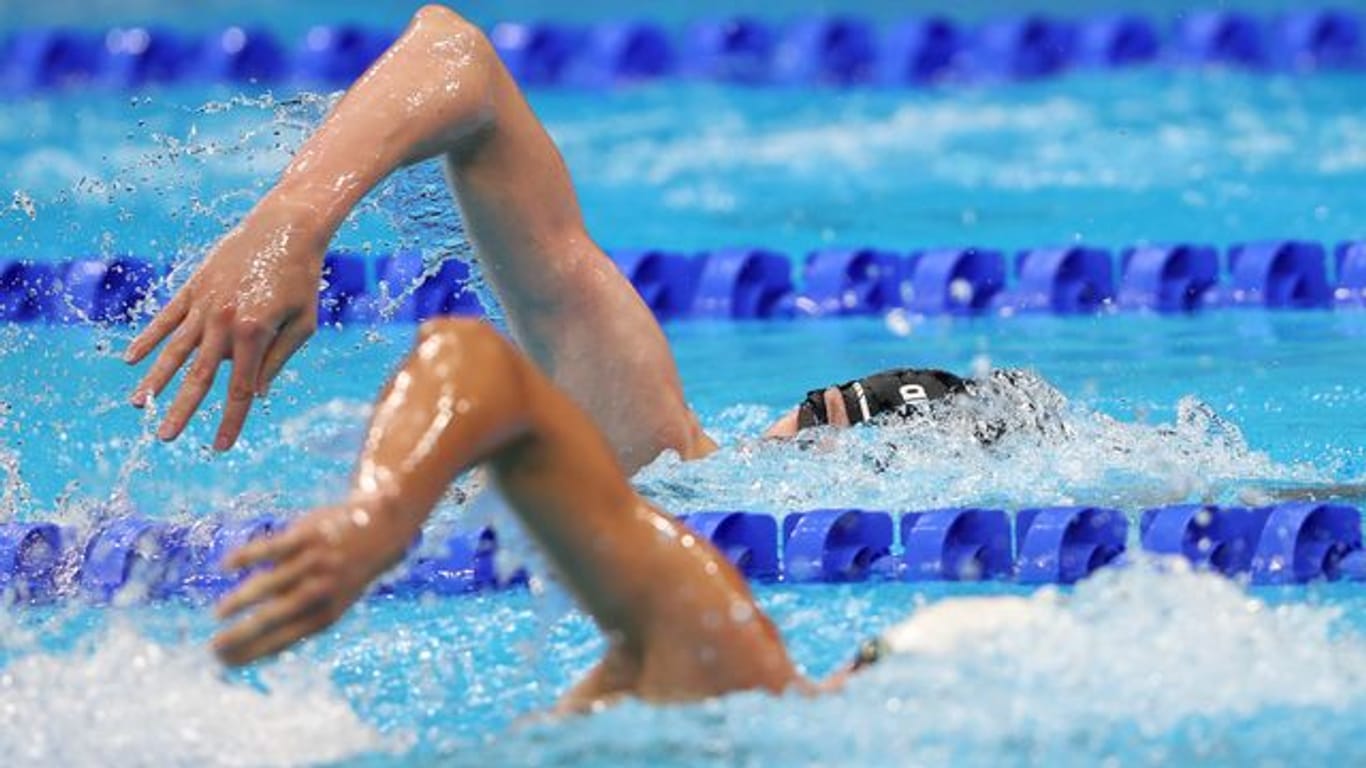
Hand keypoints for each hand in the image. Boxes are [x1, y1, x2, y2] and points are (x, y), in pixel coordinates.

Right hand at [124, 202, 323, 449]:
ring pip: (174, 349)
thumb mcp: (302, 324)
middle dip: (181, 410)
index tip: (220, 448)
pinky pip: (166, 318)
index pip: (239, 389)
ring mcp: (204, 303)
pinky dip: (148, 339)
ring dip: (155, 380)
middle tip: (165, 438)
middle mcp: (224, 321)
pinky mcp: (193, 286)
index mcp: (254, 333)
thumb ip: (276, 359)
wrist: (285, 227)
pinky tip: (131, 361)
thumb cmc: (301, 279)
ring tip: (138, 406)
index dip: (230, 420)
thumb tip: (256, 395)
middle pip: (199, 375)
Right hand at [212, 499, 407, 665]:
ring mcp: (313, 561)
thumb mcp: (331, 602)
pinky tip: (225, 567)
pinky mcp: (307, 535)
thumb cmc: (345, 574)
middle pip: (273, 617)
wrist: (382, 530)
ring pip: (268, 584)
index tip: (224, 663)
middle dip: (241, 635)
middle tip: (213, 648)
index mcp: (326, 613)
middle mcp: (319, 589)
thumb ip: (297, 619)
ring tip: (218, 615)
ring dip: (240, 601)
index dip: (252, 653)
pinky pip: (270, 548)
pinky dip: (245, 557)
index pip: (283, 640)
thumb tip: (254, 643)